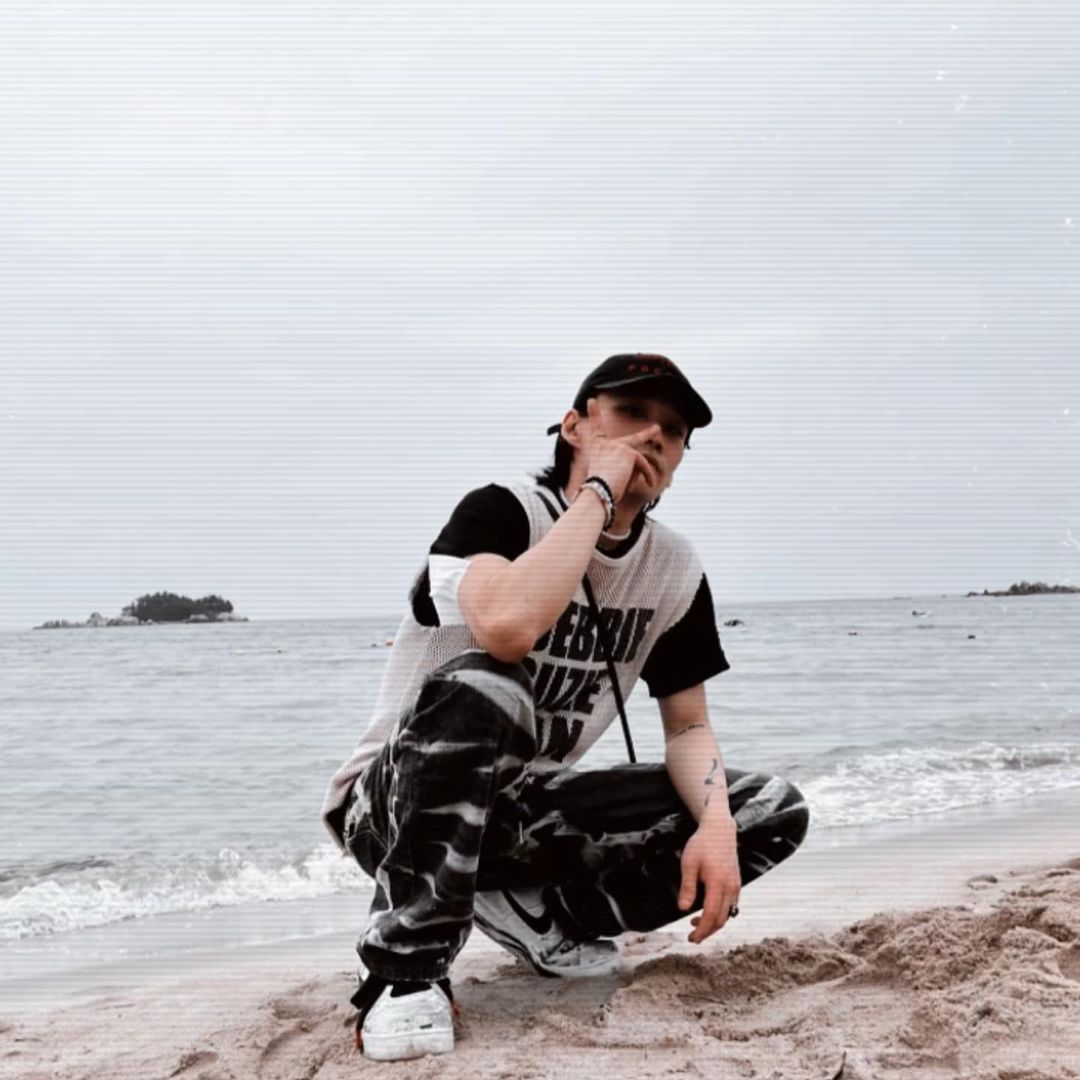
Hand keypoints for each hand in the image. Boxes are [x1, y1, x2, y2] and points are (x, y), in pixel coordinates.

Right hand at [580, 398, 661, 502]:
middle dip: (646, 434)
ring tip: (651, 483)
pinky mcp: (629, 452)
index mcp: (597, 448)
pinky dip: (648, 476)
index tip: (592, 400)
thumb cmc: (600, 490)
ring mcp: (618, 446)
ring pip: (638, 461)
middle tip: (657, 429)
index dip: (594, 414)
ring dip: (644, 474)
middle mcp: (606, 443)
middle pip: (630, 439)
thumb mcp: (606, 478)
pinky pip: (644, 466)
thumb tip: (640, 474)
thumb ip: (622, 472)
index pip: (595, 429)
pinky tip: (651, 484)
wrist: (598, 490)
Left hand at [677, 819, 740, 943]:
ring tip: (695, 923)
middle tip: (692, 937)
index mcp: (718, 883)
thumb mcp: (689, 863)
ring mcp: (736, 886)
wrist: (720, 830)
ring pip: (728, 914)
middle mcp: (730, 887)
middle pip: (721, 919)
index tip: (691, 938)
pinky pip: (731, 906)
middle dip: (707, 931)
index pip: (712, 915)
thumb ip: (688, 887)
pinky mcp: (736, 883)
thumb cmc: (702, 844)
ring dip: (713, 924)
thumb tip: (682, 909)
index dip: (702, 930)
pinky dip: (720, 914)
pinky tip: (708, 911)